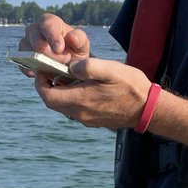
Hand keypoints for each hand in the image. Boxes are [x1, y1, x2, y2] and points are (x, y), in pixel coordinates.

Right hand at [18, 12, 89, 64]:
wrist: (68, 65)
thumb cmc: (75, 51)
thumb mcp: (82, 46)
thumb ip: (80, 39)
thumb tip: (71, 37)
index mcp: (51, 23)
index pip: (48, 24)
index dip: (52, 35)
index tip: (59, 49)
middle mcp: (35, 30)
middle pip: (33, 34)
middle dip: (46, 49)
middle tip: (61, 60)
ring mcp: (26, 43)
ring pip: (25, 47)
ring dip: (37, 59)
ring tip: (52, 68)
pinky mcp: (22, 57)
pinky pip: (21, 61)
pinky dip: (27, 67)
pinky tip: (36, 73)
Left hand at [36, 55, 151, 129]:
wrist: (148, 108)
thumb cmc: (131, 87)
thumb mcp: (110, 70)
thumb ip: (88, 66)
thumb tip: (70, 66)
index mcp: (80, 100)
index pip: (47, 95)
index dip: (40, 82)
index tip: (43, 69)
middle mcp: (80, 113)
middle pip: (53, 102)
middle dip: (48, 86)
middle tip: (52, 70)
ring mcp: (87, 119)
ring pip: (63, 106)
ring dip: (60, 92)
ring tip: (67, 75)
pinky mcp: (94, 120)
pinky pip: (74, 109)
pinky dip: (71, 97)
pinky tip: (82, 86)